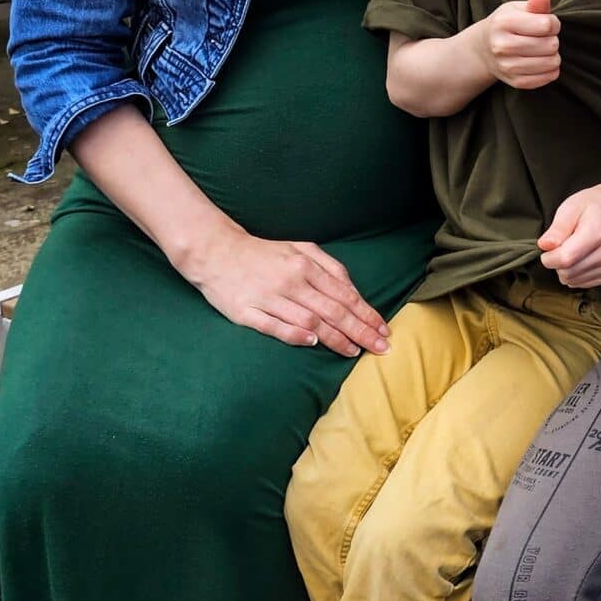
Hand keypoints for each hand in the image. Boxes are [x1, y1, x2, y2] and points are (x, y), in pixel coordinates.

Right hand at [179, 224, 390, 356]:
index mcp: (305, 265)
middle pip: (333, 311)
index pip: (345, 295)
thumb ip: (328, 267)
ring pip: (309, 321)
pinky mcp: (246, 312)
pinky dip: (295, 335)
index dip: (367, 314)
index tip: (384, 330)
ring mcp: (268, 298)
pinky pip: (274, 327)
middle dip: (361, 331)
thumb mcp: (300, 248)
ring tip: (353, 351)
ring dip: (334, 338)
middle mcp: (290, 281)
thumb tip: (352, 291)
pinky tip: (312, 343)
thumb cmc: (263, 253)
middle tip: (380, 347)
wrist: (215, 251)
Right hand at [480, 0, 561, 89]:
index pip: (547, 25)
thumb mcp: (516, 9)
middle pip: (551, 45)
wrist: (484, 50)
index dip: (553, 23)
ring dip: (553, 55)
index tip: (546, 23)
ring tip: (542, 49)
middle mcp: (502, 46)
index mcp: (503, 23)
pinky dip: (551, 70)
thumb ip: (534, 4)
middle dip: (552, 39)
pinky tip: (542, 61)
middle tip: (542, 37)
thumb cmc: (507, 25)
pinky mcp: (516, 82)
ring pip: (552, 62)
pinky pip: (549, 77)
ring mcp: (507, 66)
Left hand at [538, 184, 600, 288]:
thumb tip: (544, 246)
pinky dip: (574, 274)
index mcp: (597, 232)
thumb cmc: (590, 207)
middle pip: (568, 272)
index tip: (546, 248)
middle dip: (556, 263)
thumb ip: (557, 228)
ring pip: (573, 281)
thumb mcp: (570, 208)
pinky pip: (581, 284)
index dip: (549, 257)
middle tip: (561, 246)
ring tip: (571, 250)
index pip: (566, 258)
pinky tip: (579, 259)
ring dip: (565, 269)